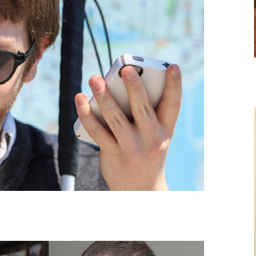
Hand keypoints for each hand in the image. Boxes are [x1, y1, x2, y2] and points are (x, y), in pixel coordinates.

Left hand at [74, 63, 181, 190]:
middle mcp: (152, 139)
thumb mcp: (154, 135)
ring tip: (95, 78)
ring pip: (115, 117)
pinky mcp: (113, 154)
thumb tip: (116, 85)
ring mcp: (132, 148)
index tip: (172, 66)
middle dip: (134, 86)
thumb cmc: (146, 151)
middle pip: (142, 108)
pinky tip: (80, 99)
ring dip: (103, 96)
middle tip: (126, 68)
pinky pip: (98, 131)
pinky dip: (87, 113)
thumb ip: (144, 112)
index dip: (174, 85)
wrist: (140, 189)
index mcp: (166, 130)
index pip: (173, 105)